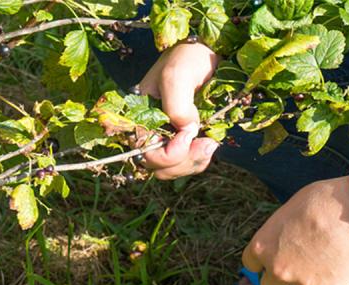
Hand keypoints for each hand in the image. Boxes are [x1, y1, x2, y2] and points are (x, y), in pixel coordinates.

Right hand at [138, 42, 220, 179]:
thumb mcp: (177, 74)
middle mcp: (149, 128)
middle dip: (182, 161)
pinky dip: (199, 159)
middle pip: (157, 166)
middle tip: (206, 144)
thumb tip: (186, 132)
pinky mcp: (184, 140)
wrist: (210, 52)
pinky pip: (187, 162)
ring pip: (173, 168)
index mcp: (137, 114)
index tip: (189, 134)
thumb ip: (176, 105)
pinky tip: (210, 143)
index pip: (142, 150)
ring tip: (210, 144)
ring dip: (193, 162)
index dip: (166, 153)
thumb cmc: (188, 57)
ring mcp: (167, 136)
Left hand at [242, 176, 348, 284]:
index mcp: (264, 247)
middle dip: (281, 278)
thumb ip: (281, 232)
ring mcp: (305, 283)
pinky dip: (334, 284)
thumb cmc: (324, 201)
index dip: (263, 260)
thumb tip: (285, 239)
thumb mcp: (290, 210)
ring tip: (318, 269)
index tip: (272, 257)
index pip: (251, 264)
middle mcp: (280, 270)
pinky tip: (340, 266)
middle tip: (296, 265)